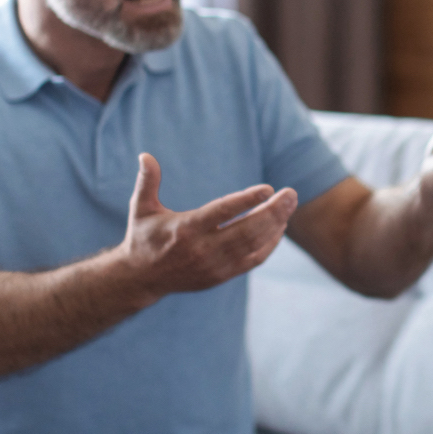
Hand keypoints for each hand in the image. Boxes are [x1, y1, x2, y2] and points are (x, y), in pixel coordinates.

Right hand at [117, 153, 297, 300]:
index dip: (246, 200)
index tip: (268, 188)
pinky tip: (280, 228)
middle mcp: (202, 249)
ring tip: (290, 205)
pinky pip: (253, 260)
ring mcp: (214, 265)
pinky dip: (269, 245)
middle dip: (273, 211)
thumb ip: (147, 181)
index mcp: (185, 229)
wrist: (141, 279)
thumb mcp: (140, 209)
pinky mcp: (221, 276)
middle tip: (291, 194)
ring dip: (275, 225)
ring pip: (253, 245)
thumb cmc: (143, 238)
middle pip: (246, 230)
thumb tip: (145, 154)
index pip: (222, 212)